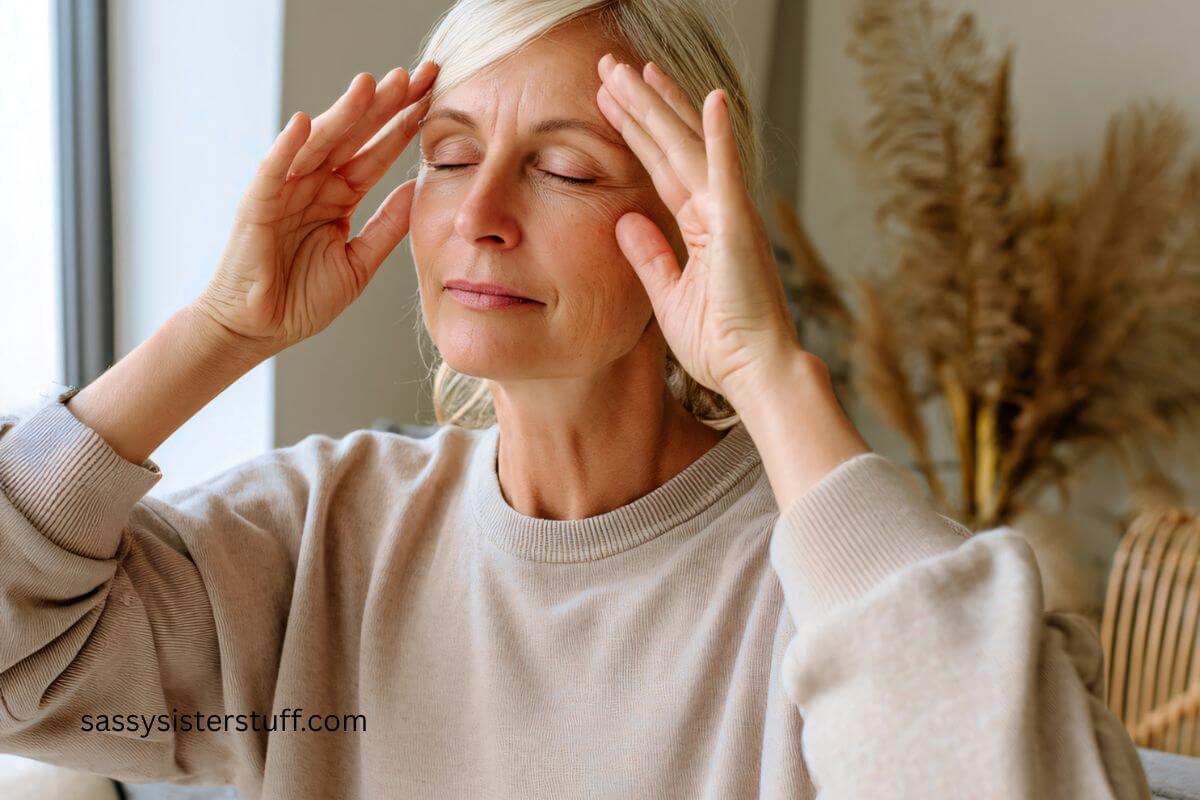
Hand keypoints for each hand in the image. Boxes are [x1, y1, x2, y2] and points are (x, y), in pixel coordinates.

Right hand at [195, 61, 438, 355]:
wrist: (259, 330)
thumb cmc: (302, 299)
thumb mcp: (359, 262)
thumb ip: (387, 226)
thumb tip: (418, 189)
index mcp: (338, 197)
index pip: (376, 153)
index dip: (403, 126)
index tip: (433, 99)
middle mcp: (312, 185)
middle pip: (352, 137)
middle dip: (383, 106)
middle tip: (414, 75)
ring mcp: (284, 192)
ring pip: (318, 144)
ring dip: (343, 114)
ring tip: (371, 84)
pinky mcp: (256, 207)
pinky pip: (273, 172)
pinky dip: (287, 147)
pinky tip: (307, 123)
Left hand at [595, 54, 805, 403]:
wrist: (754, 373)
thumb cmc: (721, 344)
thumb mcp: (669, 295)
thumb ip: (649, 255)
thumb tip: (624, 219)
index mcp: (702, 225)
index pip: (661, 166)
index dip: (637, 131)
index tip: (612, 100)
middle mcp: (718, 209)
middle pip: (672, 144)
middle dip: (641, 105)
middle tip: (611, 67)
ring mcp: (731, 214)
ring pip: (689, 147)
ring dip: (662, 106)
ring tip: (633, 69)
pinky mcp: (739, 227)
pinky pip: (727, 174)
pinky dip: (720, 136)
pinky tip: (711, 99)